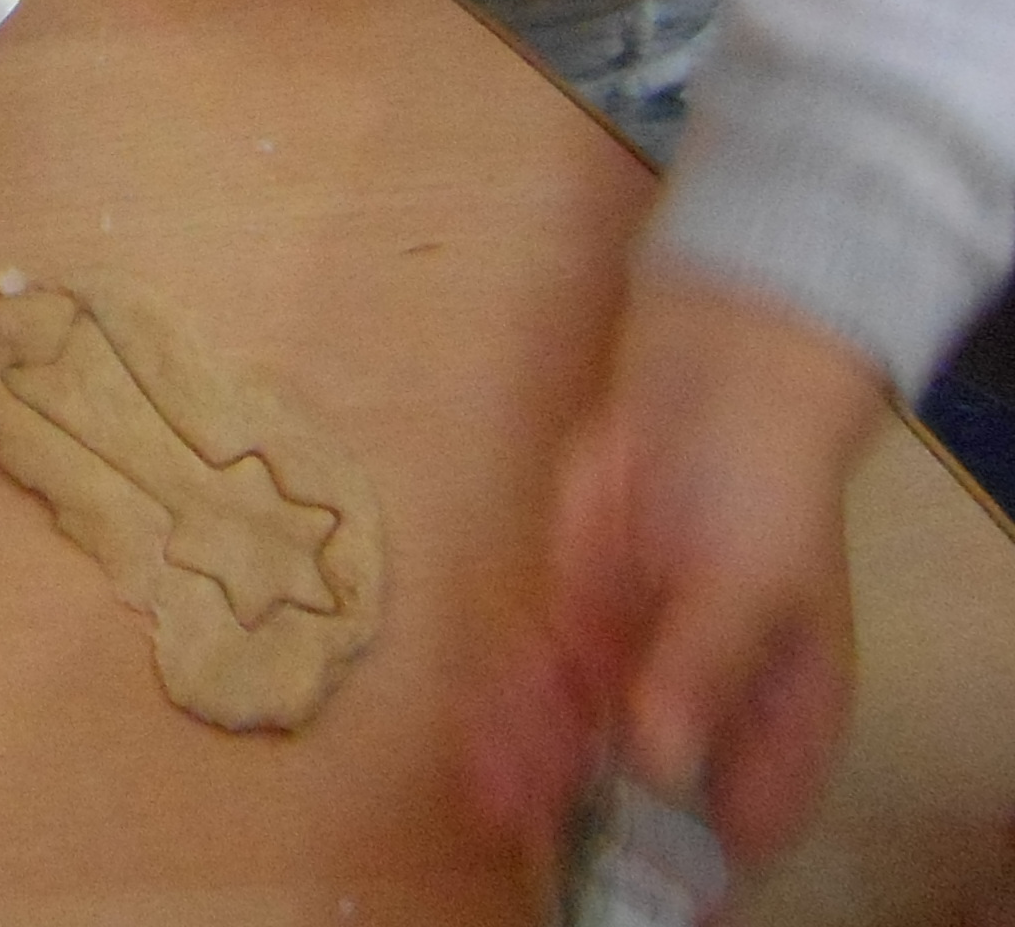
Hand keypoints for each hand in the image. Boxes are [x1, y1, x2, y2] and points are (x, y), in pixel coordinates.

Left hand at [471, 269, 886, 871]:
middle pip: (641, 781)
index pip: (747, 817)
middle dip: (583, 809)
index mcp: (779, 715)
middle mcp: (699, 700)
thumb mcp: (753, 586)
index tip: (639, 882)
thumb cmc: (764, 489)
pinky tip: (477, 725)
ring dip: (533, 761)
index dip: (693, 860)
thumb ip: (702, 670)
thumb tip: (660, 756)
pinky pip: (538, 668)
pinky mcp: (575, 606)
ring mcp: (634, 656)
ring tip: (489, 791)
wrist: (713, 379)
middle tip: (530, 833)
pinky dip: (508, 699)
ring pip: (579, 730)